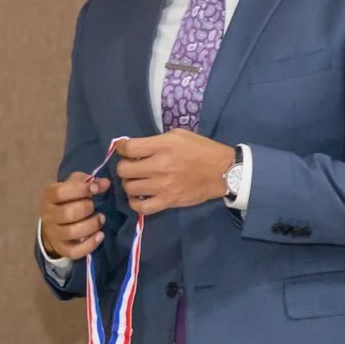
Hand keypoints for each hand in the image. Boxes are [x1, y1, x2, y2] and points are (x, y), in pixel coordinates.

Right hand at [39, 171, 110, 259]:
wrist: (53, 223)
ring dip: (91, 225)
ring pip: (72, 232)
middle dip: (87, 208)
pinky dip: (90, 244)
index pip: (61, 192)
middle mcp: (48, 216)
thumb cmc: (66, 200)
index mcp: (48, 196)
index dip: (81, 190)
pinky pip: (74, 251)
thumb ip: (88, 182)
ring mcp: (53, 234)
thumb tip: (106, 183)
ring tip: (100, 219)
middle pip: (68, 214)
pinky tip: (100, 235)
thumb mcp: (73, 186)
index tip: (95, 189)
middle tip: (94, 206)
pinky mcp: (61, 248)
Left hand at [114, 131, 234, 215]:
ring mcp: (162, 186)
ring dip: (129, 183)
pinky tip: (138, 197)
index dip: (121, 148)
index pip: (128, 148)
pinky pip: (141, 208)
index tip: (124, 149)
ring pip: (129, 188)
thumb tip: (137, 148)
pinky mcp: (168, 202)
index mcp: (163, 146)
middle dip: (124, 166)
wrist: (222, 171)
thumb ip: (156, 140)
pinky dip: (135, 203)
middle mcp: (159, 166)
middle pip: (124, 169)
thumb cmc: (201, 149)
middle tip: (131, 165)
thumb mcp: (179, 135)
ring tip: (136, 180)